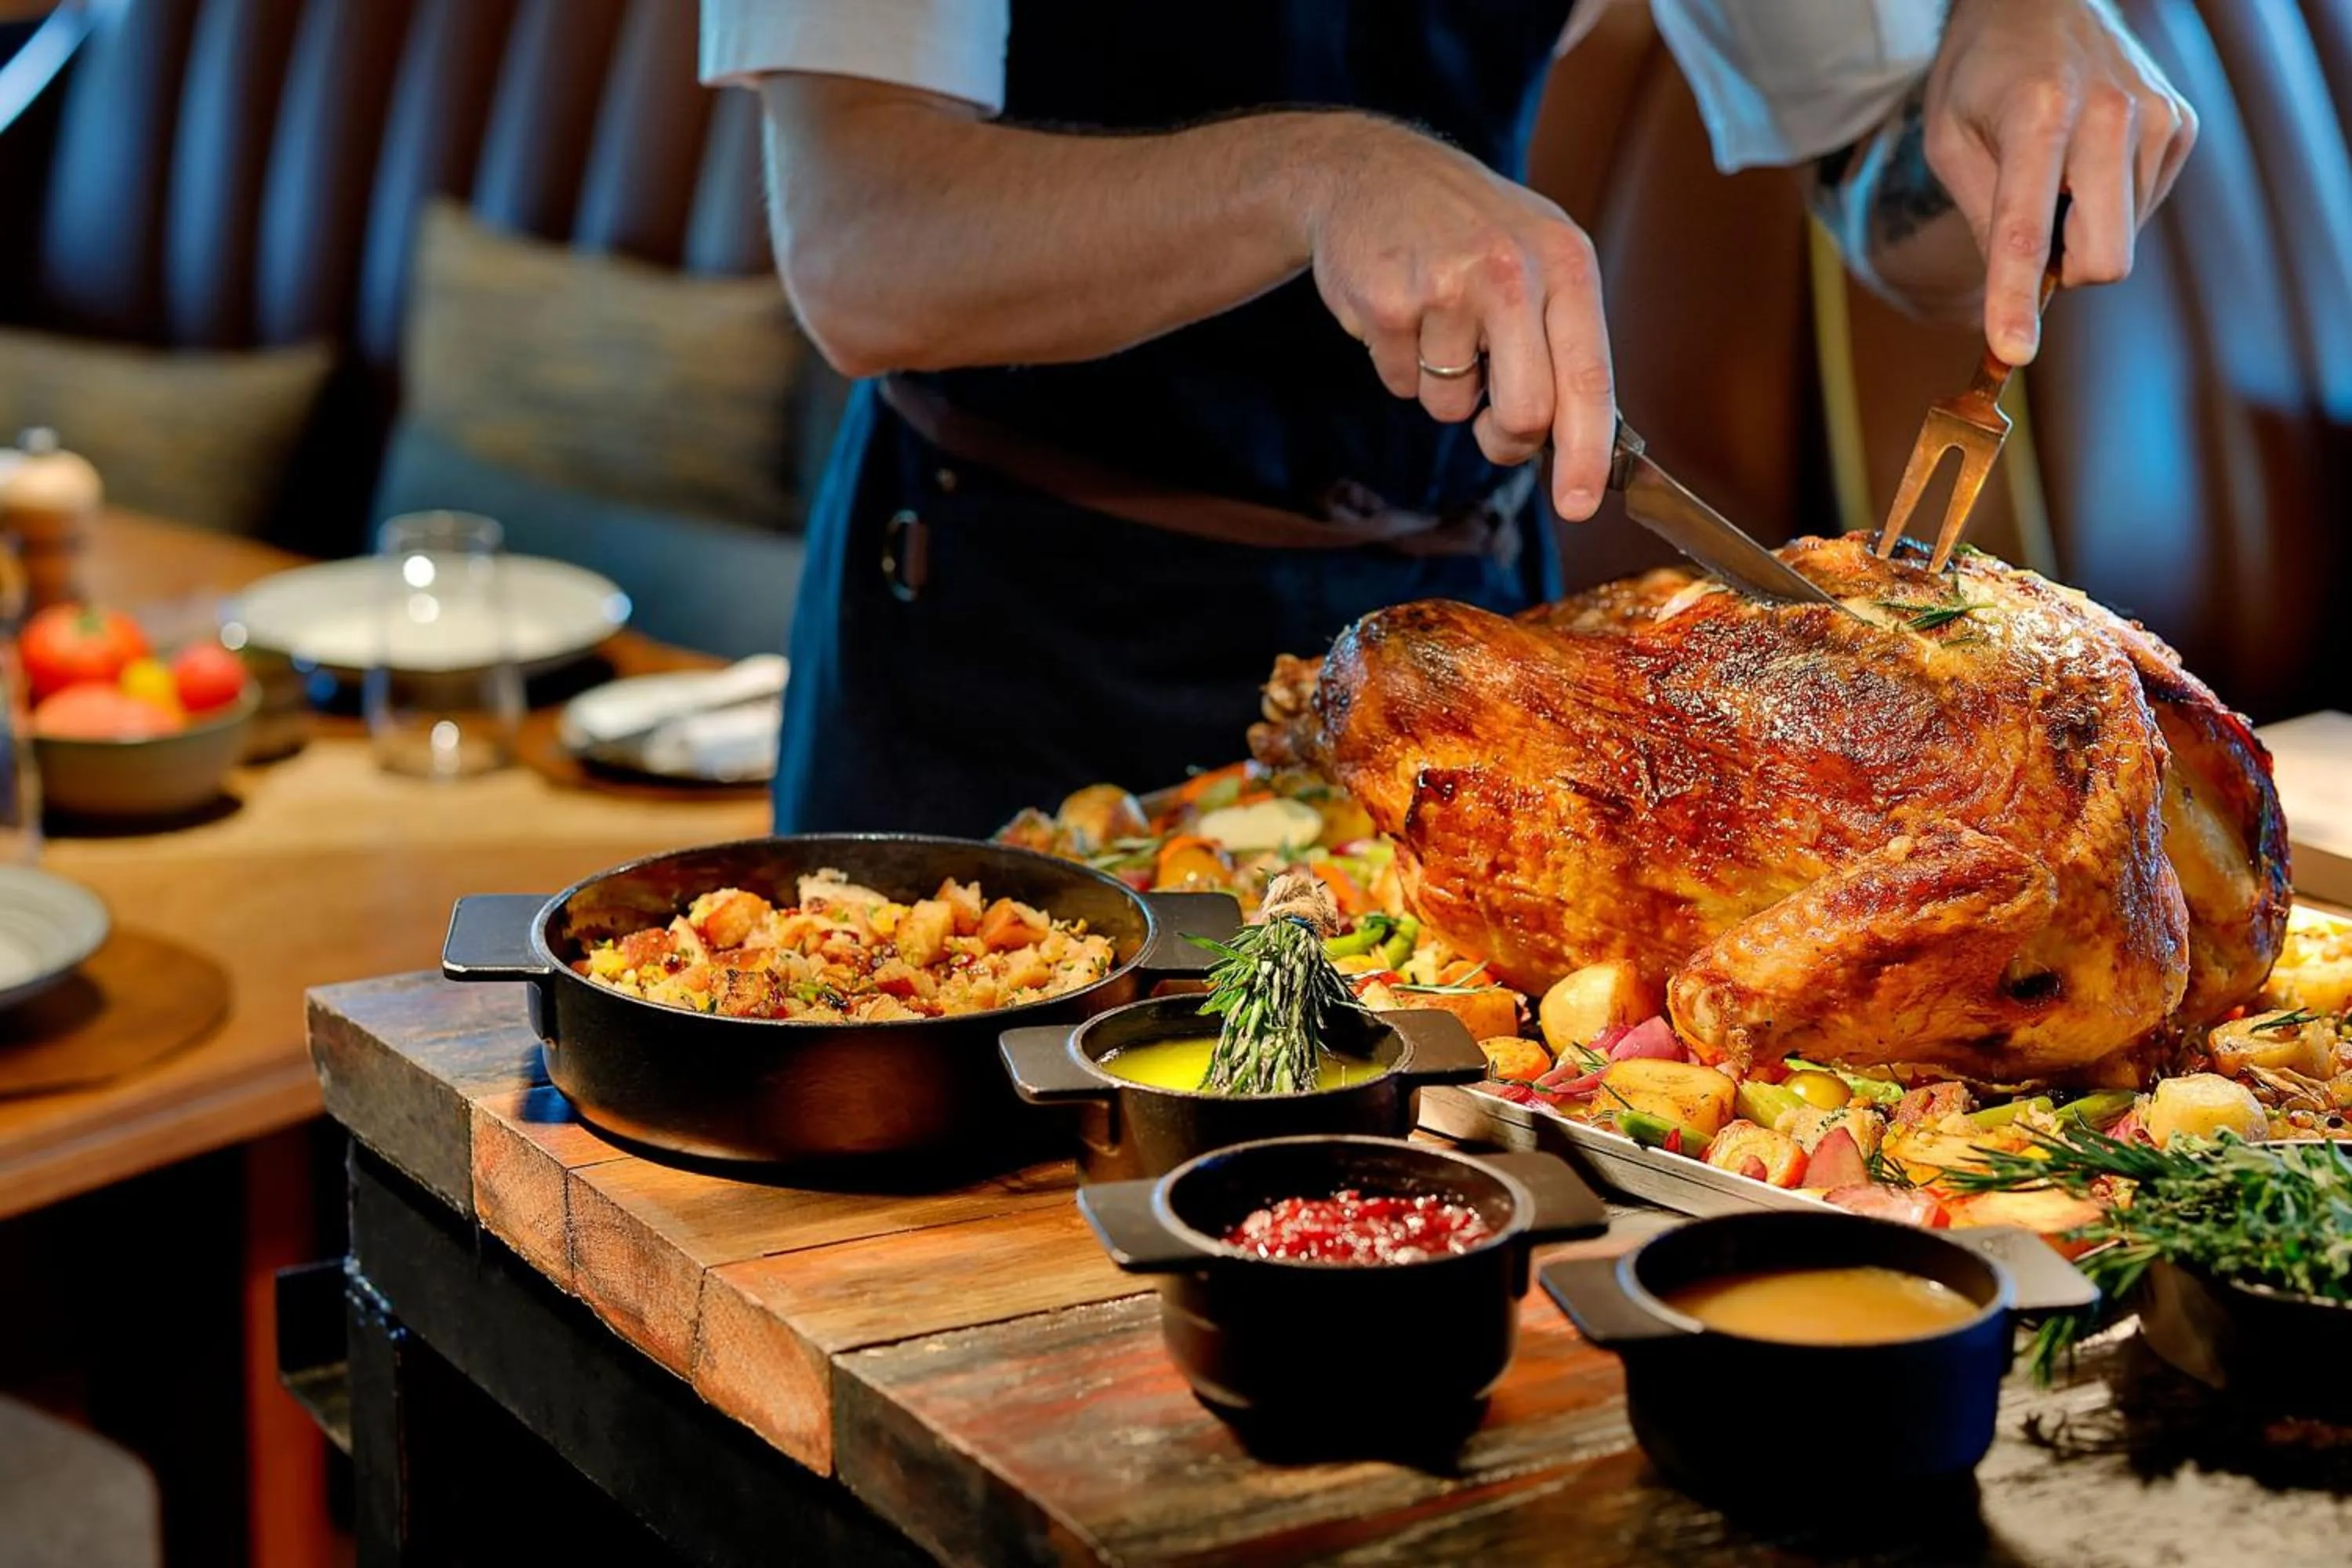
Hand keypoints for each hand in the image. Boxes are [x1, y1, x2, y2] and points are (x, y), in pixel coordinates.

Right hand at [1302, 117, 1614, 519]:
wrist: (1371, 172)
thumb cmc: (1468, 228)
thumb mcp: (1538, 258)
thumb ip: (1563, 341)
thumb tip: (1579, 445)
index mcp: (1565, 263)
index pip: (1589, 379)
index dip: (1585, 453)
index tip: (1578, 505)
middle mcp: (1512, 271)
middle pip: (1524, 412)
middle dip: (1504, 438)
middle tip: (1487, 424)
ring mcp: (1445, 286)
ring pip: (1450, 406)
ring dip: (1441, 386)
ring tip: (1435, 320)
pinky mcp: (1386, 303)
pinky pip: (1400, 383)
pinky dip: (1398, 364)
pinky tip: (1400, 310)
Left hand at [1925, 0, 2196, 362]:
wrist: (2042, 2)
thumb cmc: (1983, 76)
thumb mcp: (1950, 142)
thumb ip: (1983, 218)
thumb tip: (2016, 294)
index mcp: (2038, 115)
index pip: (2027, 231)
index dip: (2017, 300)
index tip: (2015, 351)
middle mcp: (2110, 114)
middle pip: (2104, 257)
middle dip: (2067, 271)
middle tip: (2033, 233)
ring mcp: (2157, 118)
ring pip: (2122, 240)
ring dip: (2084, 229)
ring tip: (2058, 170)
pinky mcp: (2181, 125)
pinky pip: (2144, 210)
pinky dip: (2109, 204)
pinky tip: (2089, 160)